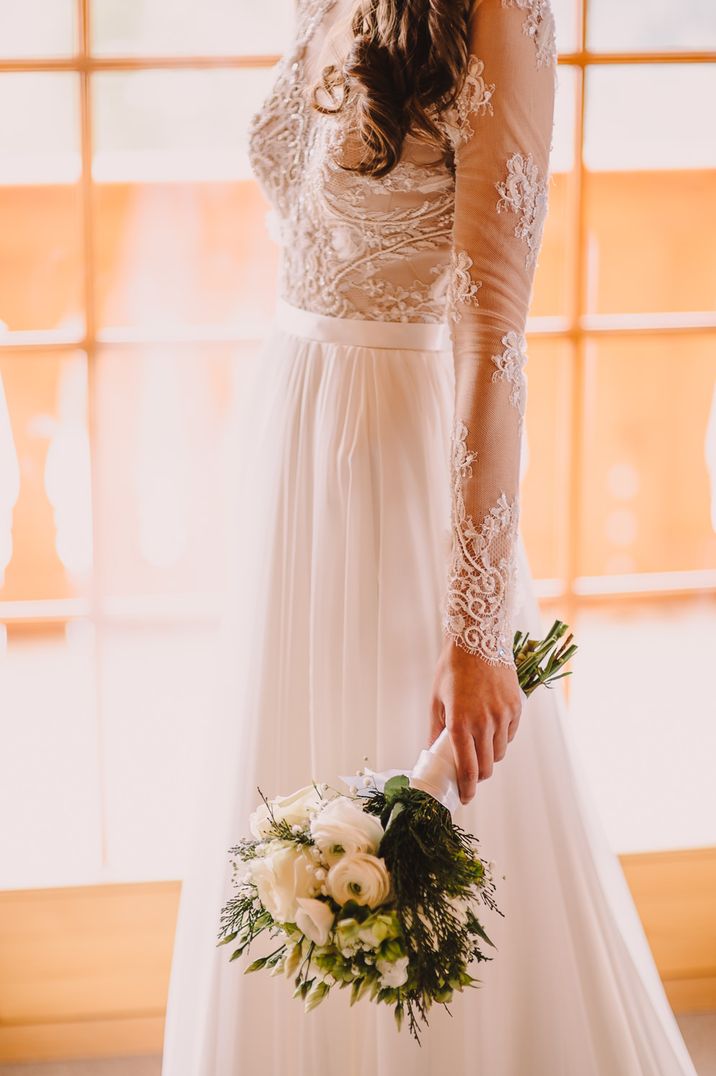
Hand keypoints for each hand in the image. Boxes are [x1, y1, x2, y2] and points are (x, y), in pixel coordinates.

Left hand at [429, 636, 522, 804]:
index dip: (466, 788)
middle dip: (477, 776)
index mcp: (460, 723)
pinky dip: (500, 738)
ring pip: (499, 753)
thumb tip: (431, 751)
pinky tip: (490, 728)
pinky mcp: (516, 708)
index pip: (467, 769)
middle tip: (469, 774)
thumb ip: (435, 729)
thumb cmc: (452, 668)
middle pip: (486, 767)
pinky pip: (510, 735)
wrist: (479, 639)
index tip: (465, 797)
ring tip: (478, 746)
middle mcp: (484, 723)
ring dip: (488, 757)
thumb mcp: (436, 699)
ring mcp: (502, 716)